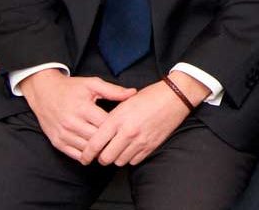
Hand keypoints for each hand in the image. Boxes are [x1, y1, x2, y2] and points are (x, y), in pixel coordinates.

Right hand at [20, 69, 135, 161]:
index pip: (106, 124)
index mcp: (82, 108)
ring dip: (99, 150)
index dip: (118, 127)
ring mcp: (63, 134)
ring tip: (112, 148)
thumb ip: (113, 90)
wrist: (44, 92)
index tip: (127, 127)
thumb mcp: (92, 84)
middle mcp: (71, 123)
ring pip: (86, 149)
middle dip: (110, 141)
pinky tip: (96, 152)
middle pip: (97, 139)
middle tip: (122, 141)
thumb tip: (133, 93)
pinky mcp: (56, 142)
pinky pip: (74, 155)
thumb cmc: (71, 88)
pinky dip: (86, 156)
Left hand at [81, 71, 209, 166]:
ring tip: (117, 149)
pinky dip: (130, 157)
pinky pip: (134, 161)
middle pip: (105, 158)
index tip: (84, 157)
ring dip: (116, 158)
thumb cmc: (149, 96)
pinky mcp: (151, 146)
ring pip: (119, 161)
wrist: (175, 97)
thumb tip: (99, 133)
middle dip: (101, 158)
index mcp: (118, 119)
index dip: (86, 154)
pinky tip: (130, 148)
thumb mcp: (125, 102)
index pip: (95, 144)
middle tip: (102, 153)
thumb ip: (111, 118)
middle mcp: (128, 132)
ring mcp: (141, 141)